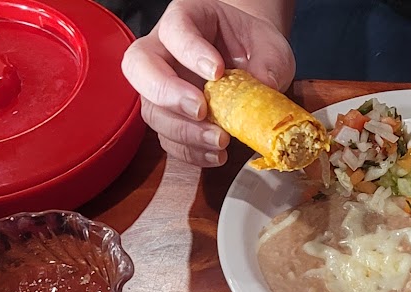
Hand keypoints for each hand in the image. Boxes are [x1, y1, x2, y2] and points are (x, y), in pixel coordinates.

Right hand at [121, 0, 295, 166]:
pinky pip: (167, 137)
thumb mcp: (270, 45)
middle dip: (168, 93)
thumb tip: (264, 86)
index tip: (217, 71)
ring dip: (184, 131)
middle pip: (140, 67)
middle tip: (201, 110)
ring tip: (220, 140)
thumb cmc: (253, 45)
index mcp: (185, 19)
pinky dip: (190, 151)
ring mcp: (161, 86)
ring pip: (151, 109)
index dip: (190, 50)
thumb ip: (269, 62)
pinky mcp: (170, 116)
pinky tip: (215, 154)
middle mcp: (163, 50)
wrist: (251, 60)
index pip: (174, 28)